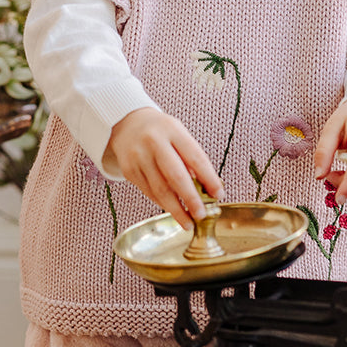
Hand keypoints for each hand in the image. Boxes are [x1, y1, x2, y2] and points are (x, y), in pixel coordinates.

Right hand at [106, 108, 224, 227]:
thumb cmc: (160, 131)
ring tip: (188, 222)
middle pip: (176, 176)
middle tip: (201, 215)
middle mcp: (154, 142)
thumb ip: (192, 158)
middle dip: (191, 199)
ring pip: (160, 189)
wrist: (127, 124)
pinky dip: (162, 203)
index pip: (196, 158)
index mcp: (173, 130)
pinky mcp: (128, 170)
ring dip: (176, 209)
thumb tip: (207, 189)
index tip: (219, 195)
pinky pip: (149, 192)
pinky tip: (172, 209)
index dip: (209, 179)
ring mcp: (138, 156)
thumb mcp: (179, 134)